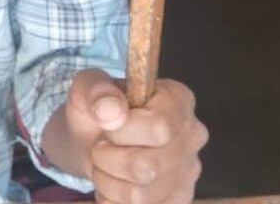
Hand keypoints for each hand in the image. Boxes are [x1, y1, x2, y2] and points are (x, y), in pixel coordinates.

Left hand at [66, 69, 208, 203]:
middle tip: (100, 145)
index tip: (106, 123)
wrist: (92, 138)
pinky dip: (112, 199)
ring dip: (105, 180)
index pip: (158, 128)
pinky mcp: (178, 198)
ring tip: (104, 162)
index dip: (119, 131)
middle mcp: (193, 136)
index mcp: (178, 100)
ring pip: (139, 195)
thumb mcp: (87, 87)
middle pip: (146, 166)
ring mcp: (189, 171)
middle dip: (105, 157)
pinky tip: (113, 180)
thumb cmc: (96, 109)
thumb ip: (96, 90)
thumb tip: (110, 110)